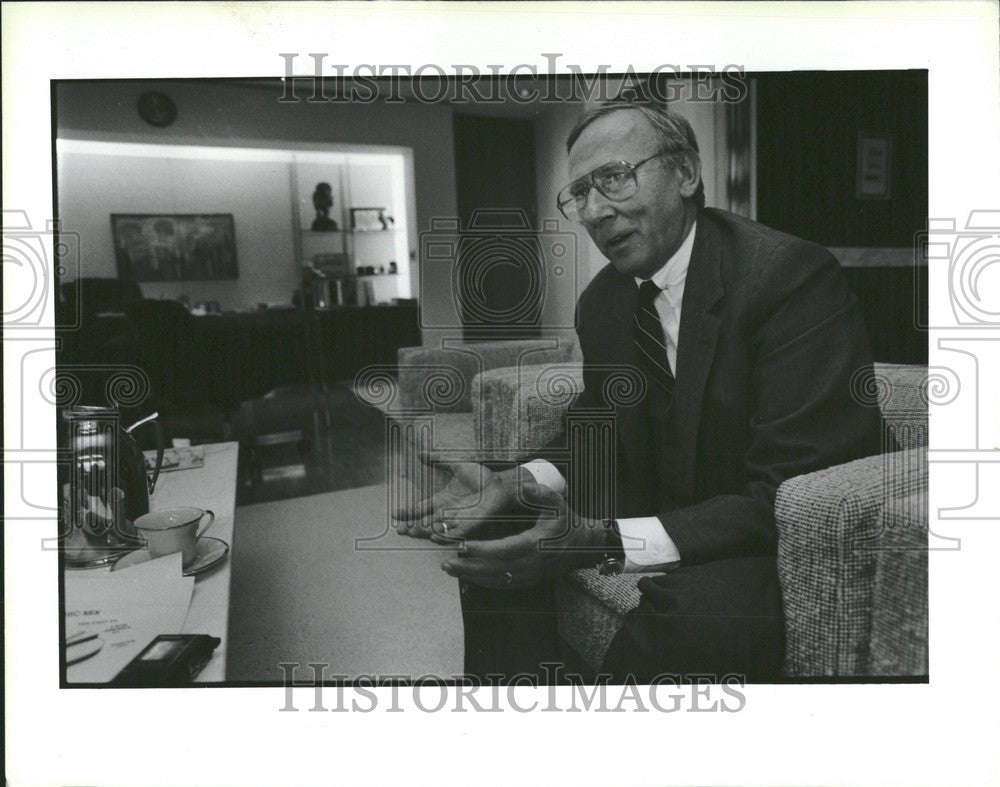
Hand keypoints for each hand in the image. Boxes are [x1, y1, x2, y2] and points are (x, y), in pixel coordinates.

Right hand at [392, 457, 532, 540]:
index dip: (408, 512)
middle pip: (426, 522)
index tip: (395, 514)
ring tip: (413, 532)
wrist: (500, 484)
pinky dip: (446, 536)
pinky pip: (456, 533)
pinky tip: (435, 537)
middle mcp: (447, 512)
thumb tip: (420, 453)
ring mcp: (458, 519)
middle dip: (413, 527)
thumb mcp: (456, 465)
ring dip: (425, 532)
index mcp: (442, 500)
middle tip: (400, 530)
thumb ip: (439, 460)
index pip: (420, 508)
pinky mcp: (471, 523)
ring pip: (438, 529)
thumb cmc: (480, 476)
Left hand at [440, 483, 608, 588]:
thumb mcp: (558, 504)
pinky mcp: (528, 580)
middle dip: (469, 568)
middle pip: (495, 570)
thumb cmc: (567, 523)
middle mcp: (531, 564)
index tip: (462, 546)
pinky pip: (503, 585)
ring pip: (497, 580)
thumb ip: (542, 495)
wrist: (584, 546)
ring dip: (472, 577)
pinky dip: (483, 582)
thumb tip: (526, 486)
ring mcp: (529, 575)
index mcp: (536, 545)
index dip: (482, 550)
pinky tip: (467, 576)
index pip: (504, 550)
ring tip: (449, 569)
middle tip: (446, 563)